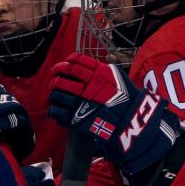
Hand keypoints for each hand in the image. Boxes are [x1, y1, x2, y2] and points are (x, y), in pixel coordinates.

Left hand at [48, 53, 178, 174]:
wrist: (132, 123)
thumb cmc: (128, 101)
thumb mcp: (119, 79)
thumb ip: (103, 71)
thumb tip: (89, 66)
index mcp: (99, 74)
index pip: (76, 61)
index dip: (66, 62)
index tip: (62, 65)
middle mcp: (89, 86)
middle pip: (64, 75)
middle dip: (56, 75)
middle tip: (53, 78)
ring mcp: (81, 102)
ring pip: (58, 92)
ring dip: (53, 92)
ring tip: (54, 93)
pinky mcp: (77, 118)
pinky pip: (57, 110)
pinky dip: (52, 108)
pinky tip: (54, 108)